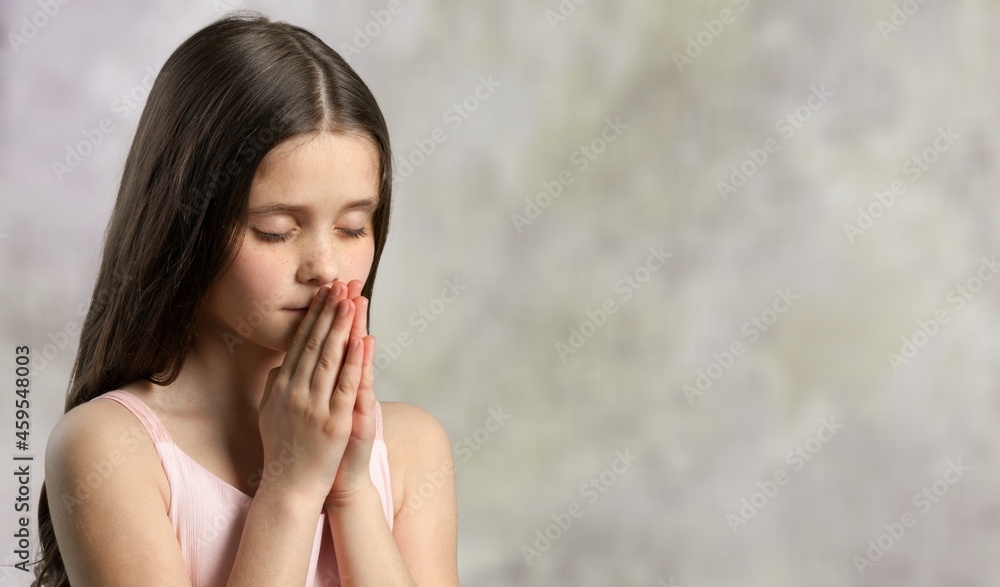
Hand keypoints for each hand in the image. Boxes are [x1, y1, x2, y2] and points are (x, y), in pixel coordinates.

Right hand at [256, 281, 368, 506]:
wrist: (289, 488)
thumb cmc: (283, 450)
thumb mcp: (271, 412)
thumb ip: (276, 386)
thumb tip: (281, 364)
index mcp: (281, 386)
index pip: (299, 342)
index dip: (313, 315)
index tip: (323, 292)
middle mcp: (294, 391)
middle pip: (313, 343)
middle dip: (328, 311)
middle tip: (338, 284)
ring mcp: (313, 406)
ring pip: (329, 358)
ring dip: (341, 327)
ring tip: (350, 300)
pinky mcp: (333, 422)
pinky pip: (346, 386)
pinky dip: (354, 362)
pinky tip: (362, 341)